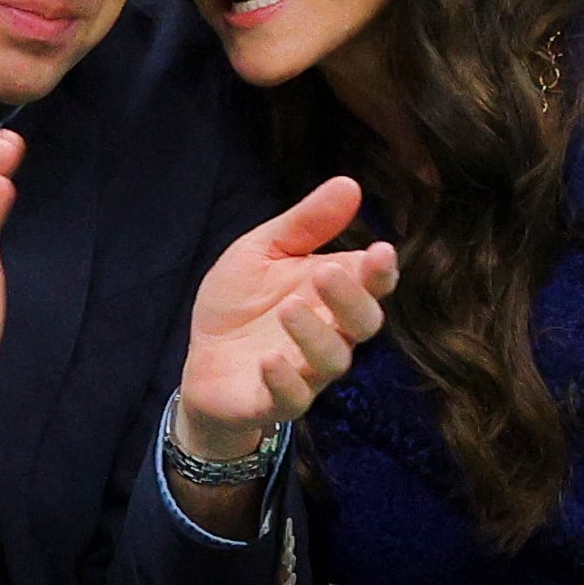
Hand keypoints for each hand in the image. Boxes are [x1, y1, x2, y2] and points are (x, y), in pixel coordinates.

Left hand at [177, 177, 394, 462]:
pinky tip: (270, 360)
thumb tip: (350, 183)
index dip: (381, 271)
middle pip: (363, 324)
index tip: (380, 250)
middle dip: (351, 299)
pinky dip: (285, 381)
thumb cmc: (240, 303)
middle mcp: (329, 334)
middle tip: (327, 272)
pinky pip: (292, 400)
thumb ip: (305, 224)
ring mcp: (305, 371)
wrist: (201, 361)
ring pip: (333, 362)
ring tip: (288, 308)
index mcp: (332, 295)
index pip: (372, 284)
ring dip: (314, 335)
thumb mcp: (263, 251)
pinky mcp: (273, 401)